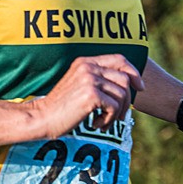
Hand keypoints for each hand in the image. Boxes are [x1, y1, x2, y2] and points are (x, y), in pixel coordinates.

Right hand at [28, 54, 144, 138]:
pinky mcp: (90, 95)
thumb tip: (128, 85)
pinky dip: (109, 119)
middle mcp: (88, 67)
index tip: (140, 87)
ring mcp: (89, 79)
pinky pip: (114, 107)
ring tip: (104, 122)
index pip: (119, 59)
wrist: (42, 117)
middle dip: (126, 101)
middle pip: (125, 79)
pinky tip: (96, 124)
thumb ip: (98, 80)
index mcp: (85, 62)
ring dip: (117, 113)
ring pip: (122, 94)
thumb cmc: (62, 107)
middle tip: (117, 117)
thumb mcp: (79, 86)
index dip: (134, 72)